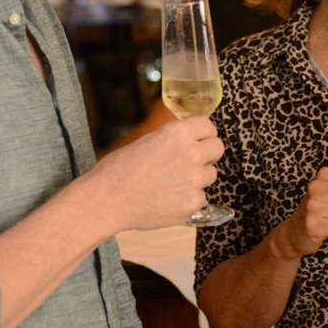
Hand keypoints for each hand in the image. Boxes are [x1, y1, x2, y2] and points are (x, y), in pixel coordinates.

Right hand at [88, 116, 223, 231]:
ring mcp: (195, 179)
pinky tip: (169, 200)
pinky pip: (201, 197)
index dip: (204, 134)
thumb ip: (173, 139)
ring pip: (211, 174)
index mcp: (178, 133)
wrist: (109, 199)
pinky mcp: (194, 202)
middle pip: (218, 148)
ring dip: (198, 178)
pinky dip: (188, 199)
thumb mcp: (148, 141)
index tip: (201, 140)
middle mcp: (191, 153)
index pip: (209, 126)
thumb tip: (189, 139)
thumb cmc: (120, 169)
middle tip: (192, 162)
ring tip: (173, 183)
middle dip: (208, 154)